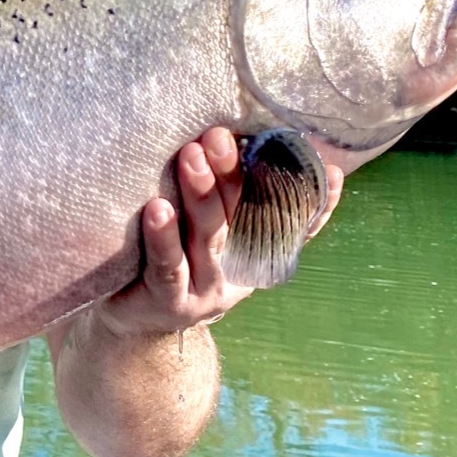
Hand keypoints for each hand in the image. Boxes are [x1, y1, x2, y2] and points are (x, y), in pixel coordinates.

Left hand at [95, 127, 343, 338]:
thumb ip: (226, 198)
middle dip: (231, 172)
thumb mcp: (204, 231)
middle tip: (217, 135)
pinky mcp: (170, 302)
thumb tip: (245, 144)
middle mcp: (236, 271)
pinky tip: (156, 208)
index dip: (312, 196)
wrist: (132, 320)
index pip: (290, 220)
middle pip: (240, 216)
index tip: (324, 162)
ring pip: (208, 236)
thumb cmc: (169, 260)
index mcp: (253, 252)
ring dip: (201, 194)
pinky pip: (169, 266)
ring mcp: (205, 289)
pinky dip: (163, 237)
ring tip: (191, 156)